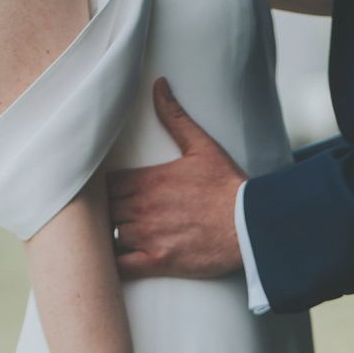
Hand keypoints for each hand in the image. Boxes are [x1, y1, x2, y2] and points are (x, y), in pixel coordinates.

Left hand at [108, 79, 245, 281]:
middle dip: (107, 213)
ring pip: (110, 237)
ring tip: (115, 239)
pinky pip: (121, 266)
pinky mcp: (158, 262)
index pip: (107, 183)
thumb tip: (160, 86)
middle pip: (104, 210)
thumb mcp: (202, 146)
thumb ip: (175, 117)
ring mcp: (148, 236)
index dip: (107, 189)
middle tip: (112, 217)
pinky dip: (114, 265)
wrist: (249, 225)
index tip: (114, 194)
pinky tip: (116, 262)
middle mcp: (143, 207)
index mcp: (149, 179)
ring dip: (110, 238)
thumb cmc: (227, 187)